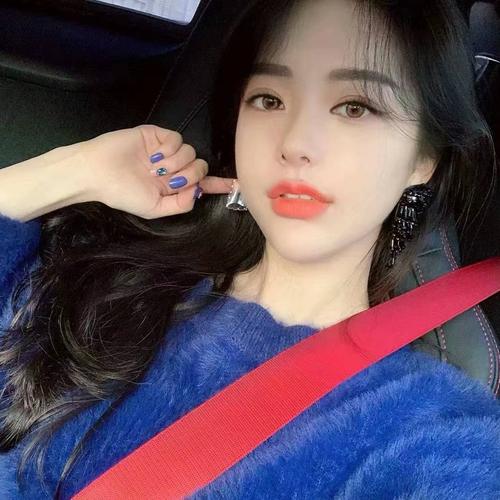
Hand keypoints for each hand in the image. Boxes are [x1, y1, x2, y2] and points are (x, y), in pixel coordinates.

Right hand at [76, 124, 234, 218]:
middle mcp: (173, 168)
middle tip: (169, 180)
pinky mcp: (158, 135)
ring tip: (155, 169)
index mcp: (173, 186)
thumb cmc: (123, 193)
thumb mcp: (154, 208)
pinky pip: (178, 139)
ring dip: (176, 164)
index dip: (218, 184)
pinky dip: (170, 149)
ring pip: (191, 153)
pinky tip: (154, 156)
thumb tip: (198, 192)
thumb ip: (180, 204)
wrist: (98, 172)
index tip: (236, 185)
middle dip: (190, 175)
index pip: (201, 184)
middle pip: (200, 167)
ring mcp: (166, 151)